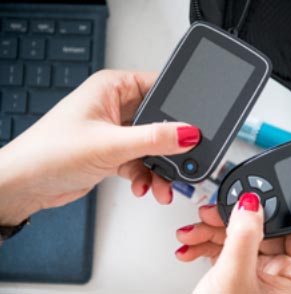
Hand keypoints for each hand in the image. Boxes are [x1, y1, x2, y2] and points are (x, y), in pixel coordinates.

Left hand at [0, 70, 199, 224]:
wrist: (24, 185)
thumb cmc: (48, 152)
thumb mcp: (111, 144)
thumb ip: (153, 139)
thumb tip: (187, 133)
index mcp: (112, 88)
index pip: (157, 87)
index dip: (178, 105)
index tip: (195, 125)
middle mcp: (114, 106)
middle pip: (158, 120)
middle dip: (169, 145)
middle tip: (181, 159)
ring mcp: (114, 130)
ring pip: (151, 144)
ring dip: (158, 166)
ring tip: (162, 184)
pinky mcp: (113, 152)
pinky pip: (140, 160)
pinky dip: (145, 175)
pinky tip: (142, 186)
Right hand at [175, 193, 290, 293]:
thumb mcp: (234, 278)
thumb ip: (243, 236)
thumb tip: (252, 202)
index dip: (277, 207)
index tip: (253, 194)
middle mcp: (280, 277)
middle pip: (262, 228)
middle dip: (231, 219)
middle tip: (211, 211)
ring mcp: (257, 277)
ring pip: (239, 237)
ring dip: (211, 231)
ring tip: (192, 231)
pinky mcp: (236, 277)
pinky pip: (225, 250)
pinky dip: (205, 245)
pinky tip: (189, 246)